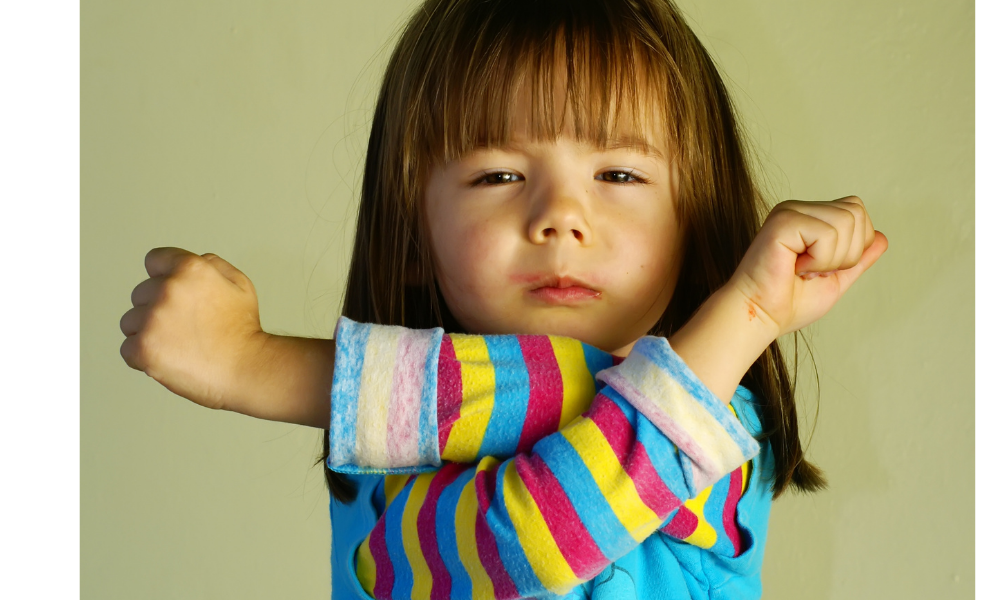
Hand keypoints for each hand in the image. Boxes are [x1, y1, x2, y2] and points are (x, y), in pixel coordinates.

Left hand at [119, 248, 267, 410]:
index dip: (164, 277)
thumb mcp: (239, 283)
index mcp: (190, 269)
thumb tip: (189, 262)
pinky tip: (169, 358)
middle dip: (156, 308)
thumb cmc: (244, 331)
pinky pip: (127, 349)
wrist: (247, 368)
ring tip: (178, 344)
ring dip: (148, 333)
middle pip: (140, 294)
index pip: (155, 260)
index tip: (174, 295)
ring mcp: (152, 319)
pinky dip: (144, 356)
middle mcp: (167, 289)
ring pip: (130, 322)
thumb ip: (212, 265)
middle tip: (184, 326)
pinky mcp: (143, 347)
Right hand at [730, 196, 887, 337]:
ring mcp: (789, 212)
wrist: (762, 317)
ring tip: (804, 270)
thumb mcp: (835, 280)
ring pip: (846, 221)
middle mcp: (798, 209)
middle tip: (813, 271)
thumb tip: (881, 237)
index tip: (820, 269)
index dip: (854, 246)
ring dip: (832, 259)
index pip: (857, 210)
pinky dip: (819, 260)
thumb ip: (858, 259)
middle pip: (856, 212)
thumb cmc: (788, 303)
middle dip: (846, 253)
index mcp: (809, 218)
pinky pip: (827, 233)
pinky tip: (796, 267)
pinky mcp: (783, 221)